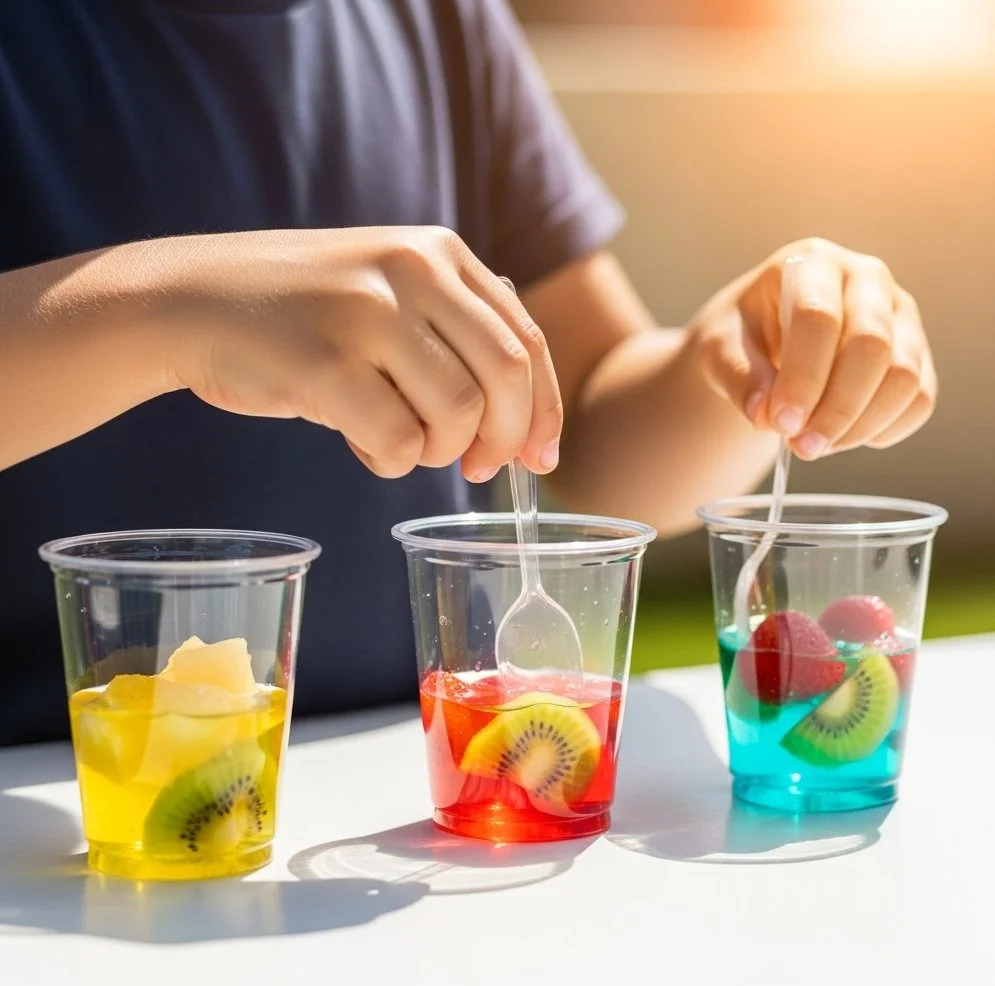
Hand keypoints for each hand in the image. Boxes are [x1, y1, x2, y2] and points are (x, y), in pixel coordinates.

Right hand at [163, 226, 561, 480]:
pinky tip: (358, 441)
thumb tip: (525, 422)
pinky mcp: (324, 364)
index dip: (544, 409)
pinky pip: (398, 443)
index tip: (541, 458)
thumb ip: (455, 333)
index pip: (526, 339)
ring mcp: (367, 314)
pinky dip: (389, 462)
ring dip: (437, 451)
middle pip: (507, 376)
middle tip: (477, 467)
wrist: (191, 299)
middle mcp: (412, 271)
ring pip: (458, 415)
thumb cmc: (302, 312)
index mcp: (438, 253)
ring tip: (395, 438)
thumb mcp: (388, 291)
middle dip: (506, 439)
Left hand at [693, 237, 935, 458]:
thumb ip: (738, 377)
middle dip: (837, 408)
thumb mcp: (718, 348)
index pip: (819, 318)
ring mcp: (900, 315)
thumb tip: (766, 416)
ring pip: (903, 376)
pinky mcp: (917, 353)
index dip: (803, 378)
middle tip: (802, 448)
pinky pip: (918, 400)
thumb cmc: (740, 335)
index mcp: (812, 263)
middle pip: (872, 346)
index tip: (781, 424)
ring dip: (860, 425)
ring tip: (815, 446)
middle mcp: (867, 279)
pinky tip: (842, 439)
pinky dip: (884, 431)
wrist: (764, 339)